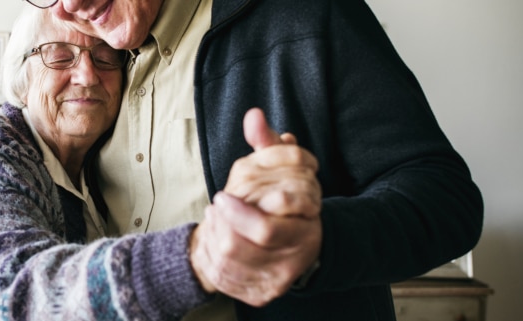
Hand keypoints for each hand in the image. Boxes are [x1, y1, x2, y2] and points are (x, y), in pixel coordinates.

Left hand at [190, 108, 321, 304]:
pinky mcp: (264, 294)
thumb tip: (254, 116)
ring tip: (214, 220)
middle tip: (214, 208)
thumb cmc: (281, 198)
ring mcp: (282, 277)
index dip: (239, 212)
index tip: (220, 196)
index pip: (271, 220)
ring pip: (234, 262)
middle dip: (222, 224)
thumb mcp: (278, 168)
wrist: (289, 244)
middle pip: (249, 242)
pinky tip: (216, 243)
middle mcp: (300, 252)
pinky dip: (215, 261)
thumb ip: (268, 144)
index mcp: (308, 219)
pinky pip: (231, 282)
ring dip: (216, 238)